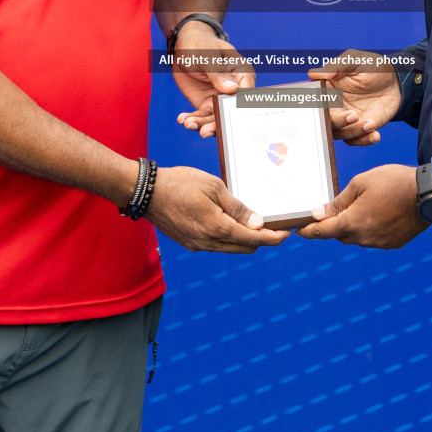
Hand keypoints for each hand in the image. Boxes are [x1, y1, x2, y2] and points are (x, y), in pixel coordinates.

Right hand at [145, 164, 289, 252]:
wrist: (145, 191)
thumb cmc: (180, 183)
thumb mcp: (213, 187)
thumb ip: (237, 208)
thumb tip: (258, 224)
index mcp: (217, 228)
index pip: (254, 240)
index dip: (273, 238)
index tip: (286, 232)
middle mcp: (208, 242)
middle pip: (245, 248)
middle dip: (262, 239)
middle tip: (273, 224)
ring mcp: (197, 245)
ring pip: (230, 248)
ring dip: (244, 238)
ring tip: (253, 221)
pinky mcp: (189, 242)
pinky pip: (216, 245)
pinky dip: (228, 237)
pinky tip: (230, 221)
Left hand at [171, 20, 253, 138]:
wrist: (184, 46)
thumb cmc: (201, 45)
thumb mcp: (208, 57)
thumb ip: (218, 74)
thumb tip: (232, 90)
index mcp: (242, 74)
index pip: (246, 95)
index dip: (239, 109)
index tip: (230, 121)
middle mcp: (234, 90)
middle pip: (231, 111)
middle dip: (219, 124)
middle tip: (205, 131)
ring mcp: (220, 99)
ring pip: (216, 118)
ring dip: (203, 124)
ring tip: (188, 123)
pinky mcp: (206, 104)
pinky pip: (201, 116)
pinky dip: (192, 119)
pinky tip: (183, 119)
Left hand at [296, 164, 428, 248]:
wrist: (429, 193)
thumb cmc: (393, 182)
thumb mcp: (361, 184)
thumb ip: (338, 202)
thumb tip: (318, 214)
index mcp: (353, 222)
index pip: (323, 231)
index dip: (308, 230)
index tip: (298, 229)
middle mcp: (364, 238)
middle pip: (339, 235)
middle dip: (334, 225)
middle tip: (332, 211)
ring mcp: (380, 243)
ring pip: (356, 237)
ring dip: (353, 226)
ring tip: (361, 207)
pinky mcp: (393, 244)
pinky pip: (373, 239)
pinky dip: (369, 229)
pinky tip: (377, 213)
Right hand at [308, 49, 401, 145]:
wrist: (395, 80)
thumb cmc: (372, 66)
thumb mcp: (354, 61)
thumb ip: (335, 67)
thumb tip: (312, 74)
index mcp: (327, 89)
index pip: (315, 101)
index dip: (316, 107)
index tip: (325, 108)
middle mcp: (333, 106)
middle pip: (325, 120)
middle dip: (338, 122)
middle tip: (353, 115)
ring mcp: (346, 119)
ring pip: (340, 133)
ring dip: (353, 132)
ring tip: (369, 124)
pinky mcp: (360, 127)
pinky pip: (356, 140)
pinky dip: (364, 140)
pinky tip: (375, 135)